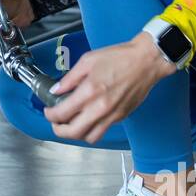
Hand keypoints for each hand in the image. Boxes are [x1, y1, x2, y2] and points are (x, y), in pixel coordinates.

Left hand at [43, 31, 176, 143]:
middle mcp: (100, 108)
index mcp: (89, 91)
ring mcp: (112, 115)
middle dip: (59, 130)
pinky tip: (88, 118)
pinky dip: (92, 129)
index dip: (50, 115)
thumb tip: (57, 89)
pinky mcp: (121, 117)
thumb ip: (70, 78)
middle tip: (56, 122)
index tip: (48, 111)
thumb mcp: (88, 61)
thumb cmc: (121, 57)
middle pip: (73, 133)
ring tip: (71, 124)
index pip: (62, 113)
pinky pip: (102, 131)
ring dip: (76, 134)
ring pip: (89, 137)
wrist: (146, 61)